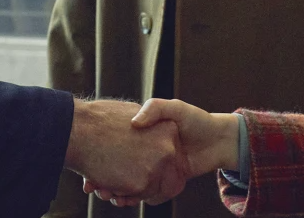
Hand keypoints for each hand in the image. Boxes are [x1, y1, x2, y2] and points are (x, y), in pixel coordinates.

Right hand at [85, 99, 239, 206]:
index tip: (87, 160)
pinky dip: (125, 195)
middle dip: (101, 176)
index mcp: (146, 137)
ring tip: (100, 190)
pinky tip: (114, 194)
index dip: (100, 155)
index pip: (116, 147)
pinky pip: (137, 191)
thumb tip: (136, 123)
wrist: (217, 141)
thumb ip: (155, 109)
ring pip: (122, 181)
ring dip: (109, 188)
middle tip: (89, 182)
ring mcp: (150, 168)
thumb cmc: (195, 121)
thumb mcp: (173, 108)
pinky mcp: (157, 182)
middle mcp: (145, 153)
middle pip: (115, 167)